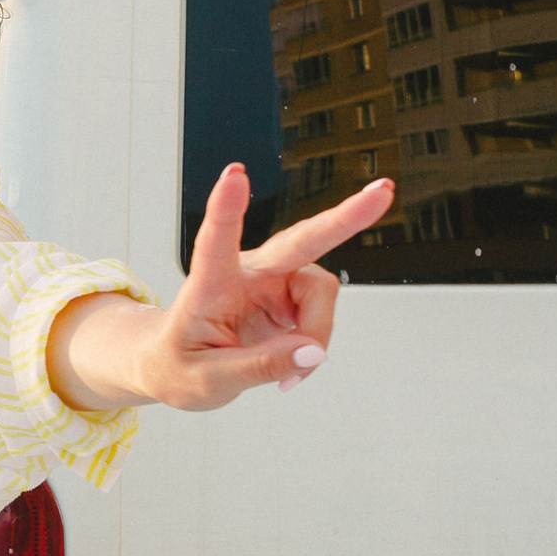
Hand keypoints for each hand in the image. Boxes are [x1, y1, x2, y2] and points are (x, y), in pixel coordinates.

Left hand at [131, 162, 395, 411]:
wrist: (174, 367)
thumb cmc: (178, 364)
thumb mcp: (206, 381)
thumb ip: (259, 367)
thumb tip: (312, 352)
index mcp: (210, 284)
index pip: (215, 241)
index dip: (226, 208)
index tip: (235, 174)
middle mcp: (246, 272)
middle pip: (300, 240)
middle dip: (344, 219)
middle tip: (382, 194)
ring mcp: (273, 281)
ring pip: (321, 290)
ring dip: (317, 331)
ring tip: (291, 371)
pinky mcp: (290, 296)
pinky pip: (321, 315)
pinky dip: (315, 344)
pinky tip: (293, 365)